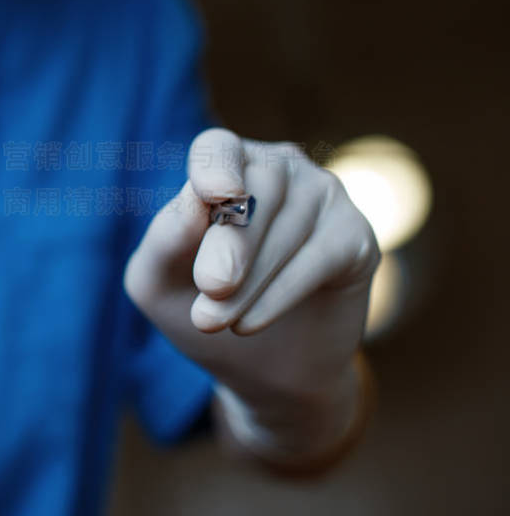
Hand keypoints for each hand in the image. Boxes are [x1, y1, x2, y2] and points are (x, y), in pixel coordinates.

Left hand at [124, 128, 378, 462]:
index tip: (215, 194)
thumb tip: (194, 200)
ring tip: (214, 321)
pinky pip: (323, 256)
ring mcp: (323, 196)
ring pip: (289, 225)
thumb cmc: (200, 306)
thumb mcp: (158, 281)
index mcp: (224, 166)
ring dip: (249, 280)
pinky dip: (282, 293)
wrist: (260, 367)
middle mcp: (278, 168)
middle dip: (230, 241)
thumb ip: (165, 238)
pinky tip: (249, 324)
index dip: (216, 167)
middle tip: (210, 288)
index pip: (217, 148)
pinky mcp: (357, 236)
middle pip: (258, 187)